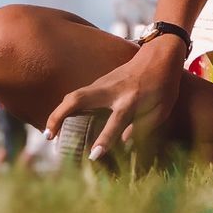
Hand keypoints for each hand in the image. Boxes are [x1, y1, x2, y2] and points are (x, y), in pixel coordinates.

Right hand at [44, 39, 185, 160]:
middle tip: (49, 136)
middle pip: (79, 99)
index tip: (93, 156)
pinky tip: (61, 121)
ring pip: (75, 95)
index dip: (104, 140)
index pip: (115, 123)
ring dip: (59, 112)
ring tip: (49, 133)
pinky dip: (67, 108)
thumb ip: (143, 127)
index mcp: (131, 100)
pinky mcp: (100, 81)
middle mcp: (113, 91)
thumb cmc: (164, 85)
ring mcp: (104, 83)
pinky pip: (80, 95)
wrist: (160, 55)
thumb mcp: (162, 109)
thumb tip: (123, 144)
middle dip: (60, 116)